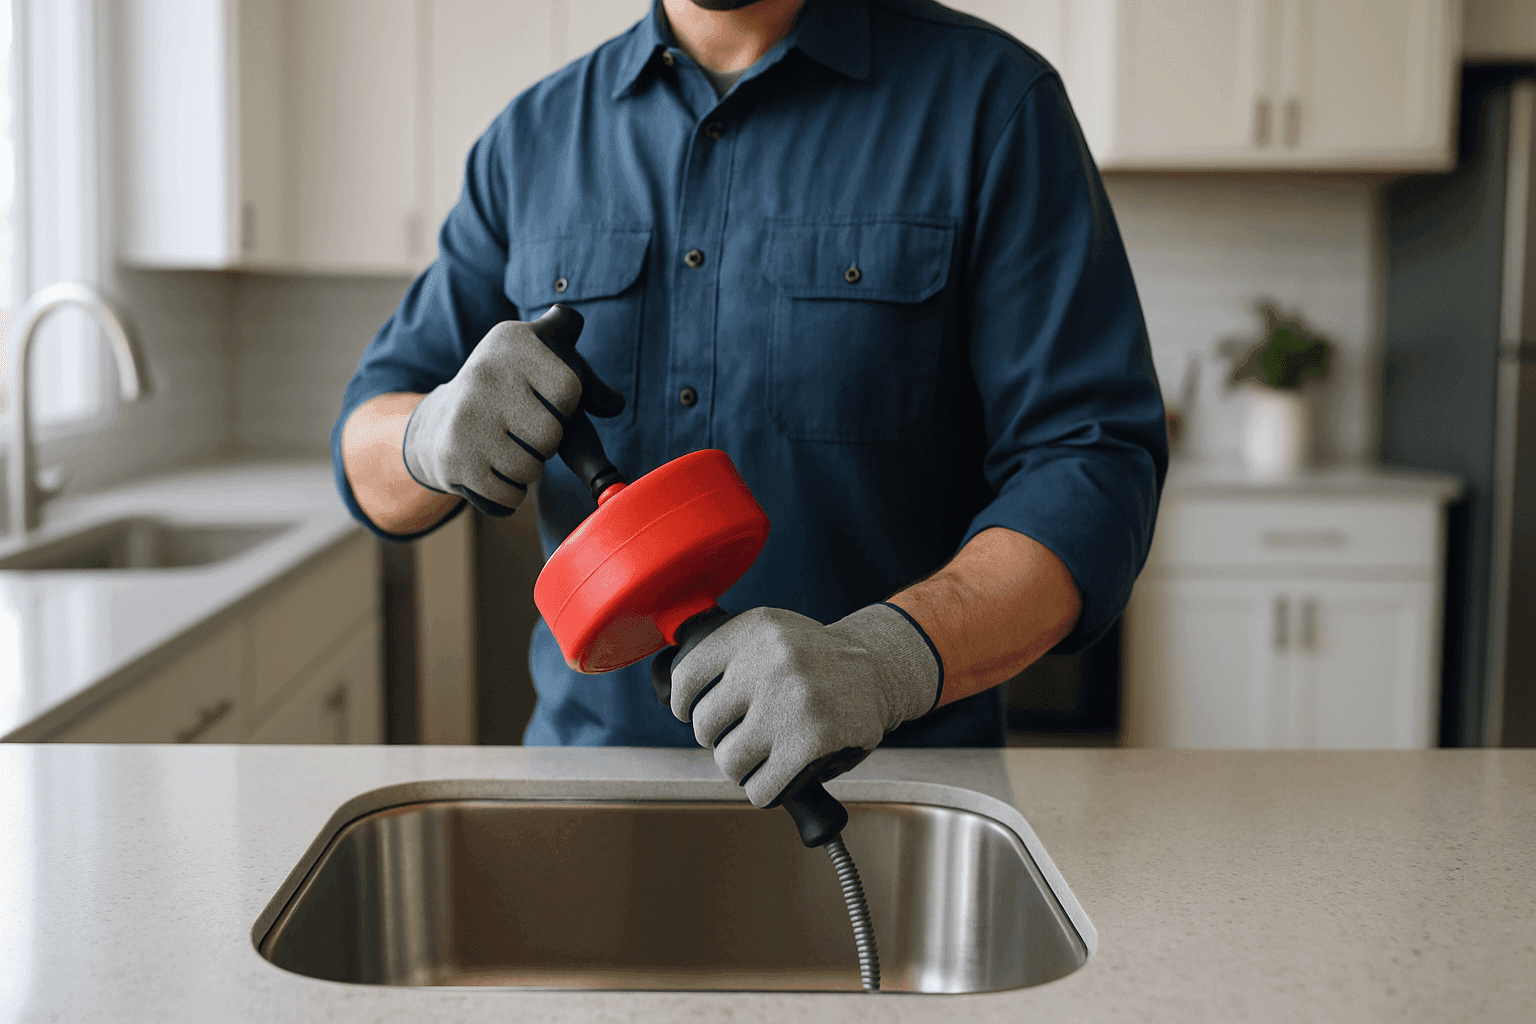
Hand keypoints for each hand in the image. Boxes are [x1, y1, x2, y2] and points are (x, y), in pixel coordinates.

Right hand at [402, 318, 623, 515]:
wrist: (439, 421)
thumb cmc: (514, 394)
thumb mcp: (550, 369)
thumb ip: (590, 382)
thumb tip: (615, 405)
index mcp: (514, 341)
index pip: (570, 388)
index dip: (567, 407)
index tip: (546, 401)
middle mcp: (484, 373)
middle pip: (550, 435)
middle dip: (546, 442)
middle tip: (523, 430)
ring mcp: (464, 417)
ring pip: (531, 470)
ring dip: (528, 470)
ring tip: (506, 448)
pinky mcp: (452, 458)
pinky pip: (508, 496)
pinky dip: (509, 493)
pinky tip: (490, 468)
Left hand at [670, 604, 941, 806]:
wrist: (878, 669)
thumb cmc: (815, 658)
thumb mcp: (771, 633)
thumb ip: (726, 654)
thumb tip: (675, 694)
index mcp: (753, 630)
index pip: (687, 677)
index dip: (684, 705)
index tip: (693, 712)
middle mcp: (770, 661)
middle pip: (706, 726)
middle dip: (720, 737)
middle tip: (742, 733)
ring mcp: (792, 701)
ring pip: (729, 761)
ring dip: (742, 766)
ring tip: (762, 754)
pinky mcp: (813, 740)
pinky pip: (761, 787)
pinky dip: (764, 790)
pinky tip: (776, 777)